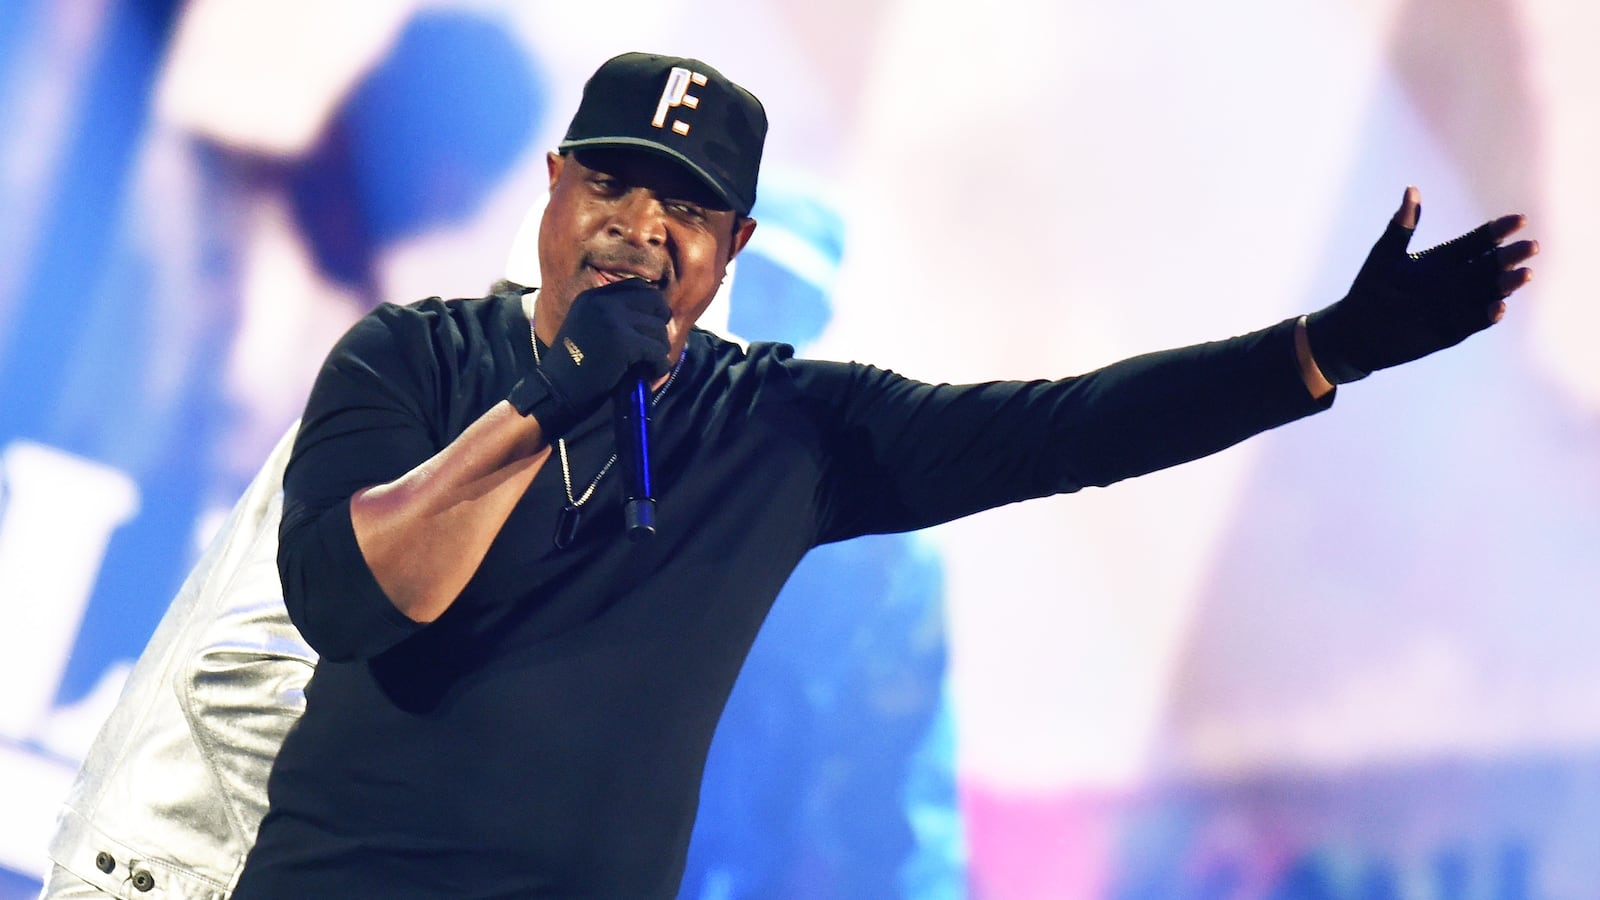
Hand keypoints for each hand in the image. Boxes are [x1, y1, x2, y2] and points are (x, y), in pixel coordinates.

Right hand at [508, 279, 670, 436]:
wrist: (554, 393)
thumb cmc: (573, 368)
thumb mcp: (588, 328)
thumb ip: (613, 316)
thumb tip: (657, 316)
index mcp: (592, 297)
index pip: (638, 286)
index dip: (651, 304)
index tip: (653, 322)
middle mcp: (601, 302)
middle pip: (654, 300)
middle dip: (661, 321)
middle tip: (657, 342)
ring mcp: (612, 320)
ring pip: (658, 328)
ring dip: (660, 348)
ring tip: (651, 363)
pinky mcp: (622, 343)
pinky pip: (657, 350)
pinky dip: (660, 364)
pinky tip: (653, 373)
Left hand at [1304, 186, 1537, 383]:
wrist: (1355, 331)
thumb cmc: (1369, 288)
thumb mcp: (1385, 255)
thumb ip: (1401, 226)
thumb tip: (1411, 190)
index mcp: (1445, 258)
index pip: (1479, 241)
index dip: (1499, 230)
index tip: (1519, 220)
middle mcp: (1457, 281)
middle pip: (1491, 265)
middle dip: (1511, 256)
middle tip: (1530, 247)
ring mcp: (1457, 305)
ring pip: (1491, 293)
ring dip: (1508, 284)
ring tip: (1524, 274)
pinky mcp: (1452, 330)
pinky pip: (1475, 322)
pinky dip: (1487, 315)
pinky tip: (1498, 307)